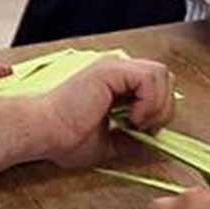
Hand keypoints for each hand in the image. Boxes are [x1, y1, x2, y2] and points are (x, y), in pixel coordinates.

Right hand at [39, 59, 175, 168]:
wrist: (44, 133)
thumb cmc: (65, 138)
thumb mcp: (110, 142)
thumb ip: (132, 138)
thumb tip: (152, 139)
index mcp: (116, 84)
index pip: (159, 86)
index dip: (160, 109)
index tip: (143, 131)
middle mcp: (117, 70)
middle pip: (165, 78)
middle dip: (164, 106)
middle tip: (143, 127)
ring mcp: (113, 66)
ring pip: (162, 75)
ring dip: (157, 104)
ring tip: (136, 122)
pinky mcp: (110, 69)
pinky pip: (150, 78)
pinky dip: (149, 101)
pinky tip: (132, 117)